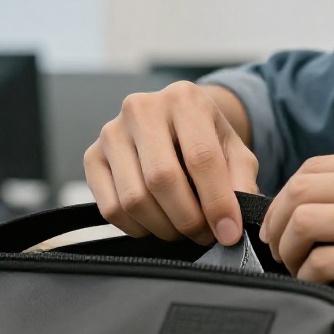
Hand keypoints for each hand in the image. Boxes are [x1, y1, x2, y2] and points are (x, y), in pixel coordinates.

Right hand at [84, 82, 258, 245]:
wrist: (174, 121)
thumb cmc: (206, 137)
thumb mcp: (234, 150)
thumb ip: (241, 181)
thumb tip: (233, 222)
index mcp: (184, 99)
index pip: (201, 157)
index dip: (217, 202)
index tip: (229, 232)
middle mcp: (142, 108)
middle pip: (162, 179)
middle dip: (188, 219)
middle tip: (204, 234)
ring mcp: (112, 132)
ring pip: (134, 198)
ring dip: (163, 227)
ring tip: (182, 228)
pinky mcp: (92, 156)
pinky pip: (110, 208)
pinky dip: (136, 228)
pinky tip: (155, 223)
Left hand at [258, 145, 333, 333]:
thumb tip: (319, 204)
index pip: (316, 166)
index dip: (287, 196)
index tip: (282, 223)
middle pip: (302, 188)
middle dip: (278, 221)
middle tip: (277, 248)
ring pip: (305, 220)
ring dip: (288, 248)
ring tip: (295, 268)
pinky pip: (324, 261)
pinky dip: (309, 275)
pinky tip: (319, 285)